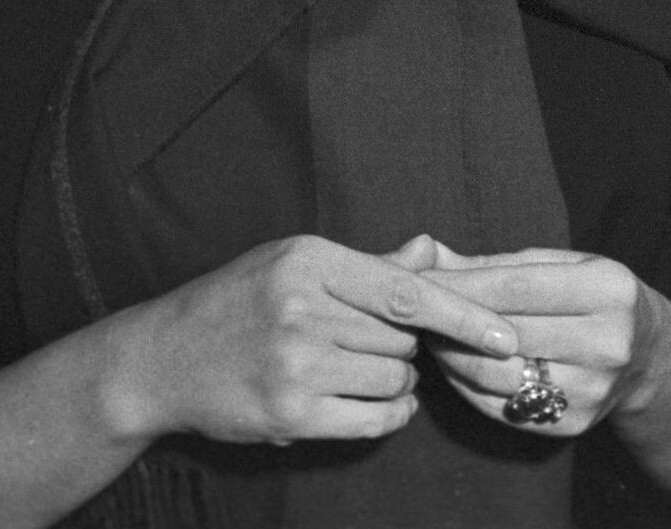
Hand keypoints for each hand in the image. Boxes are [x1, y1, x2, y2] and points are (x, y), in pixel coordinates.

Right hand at [123, 234, 518, 447]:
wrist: (165, 356)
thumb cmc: (238, 301)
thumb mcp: (295, 264)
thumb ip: (368, 265)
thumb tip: (430, 251)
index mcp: (310, 259)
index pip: (406, 291)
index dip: (462, 315)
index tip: (505, 335)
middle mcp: (303, 307)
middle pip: (404, 340)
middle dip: (404, 348)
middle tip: (369, 345)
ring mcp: (295, 363)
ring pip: (393, 380)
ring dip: (394, 382)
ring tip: (356, 370)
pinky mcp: (290, 413)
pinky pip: (373, 420)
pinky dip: (386, 416)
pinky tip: (369, 404)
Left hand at [421, 243, 670, 437]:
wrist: (650, 361)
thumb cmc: (592, 296)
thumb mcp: (561, 264)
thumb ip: (495, 262)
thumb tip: (428, 253)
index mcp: (608, 289)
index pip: (517, 285)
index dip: (461, 282)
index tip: (418, 277)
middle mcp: (608, 343)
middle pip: (506, 331)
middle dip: (450, 318)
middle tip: (408, 308)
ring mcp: (594, 390)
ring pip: (500, 373)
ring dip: (451, 354)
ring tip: (424, 333)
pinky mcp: (574, 424)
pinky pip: (504, 406)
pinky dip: (467, 384)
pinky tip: (449, 363)